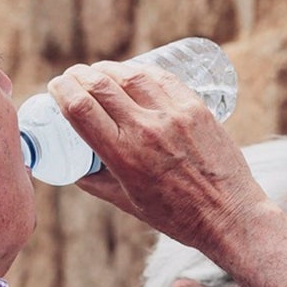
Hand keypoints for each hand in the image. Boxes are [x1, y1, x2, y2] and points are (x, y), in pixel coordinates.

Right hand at [46, 61, 267, 251]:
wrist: (230, 216)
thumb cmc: (177, 217)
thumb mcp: (127, 203)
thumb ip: (96, 182)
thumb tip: (74, 167)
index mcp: (123, 156)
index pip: (80, 108)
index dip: (61, 90)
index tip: (56, 87)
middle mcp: (146, 130)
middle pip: (100, 85)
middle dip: (79, 76)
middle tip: (73, 77)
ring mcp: (173, 115)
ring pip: (130, 75)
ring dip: (107, 69)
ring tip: (98, 72)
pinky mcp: (196, 108)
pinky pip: (161, 78)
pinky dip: (139, 71)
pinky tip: (131, 72)